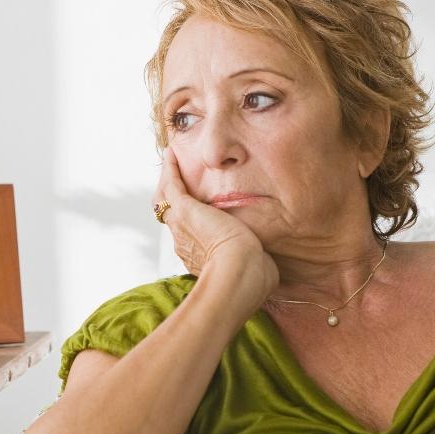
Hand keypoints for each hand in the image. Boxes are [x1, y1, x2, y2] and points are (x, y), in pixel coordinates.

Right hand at [154, 146, 277, 301]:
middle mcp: (183, 244)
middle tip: (173, 183)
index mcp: (199, 259)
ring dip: (167, 181)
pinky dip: (170, 169)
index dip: (191, 225)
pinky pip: (172, 184)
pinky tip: (172, 152)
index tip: (198, 214)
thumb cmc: (252, 281)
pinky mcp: (185, 210)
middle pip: (172, 217)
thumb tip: (269, 262)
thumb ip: (258, 263)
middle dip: (173, 200)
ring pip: (166, 200)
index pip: (190, 237)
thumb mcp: (255, 269)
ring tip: (170, 162)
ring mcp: (181, 227)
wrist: (239, 276)